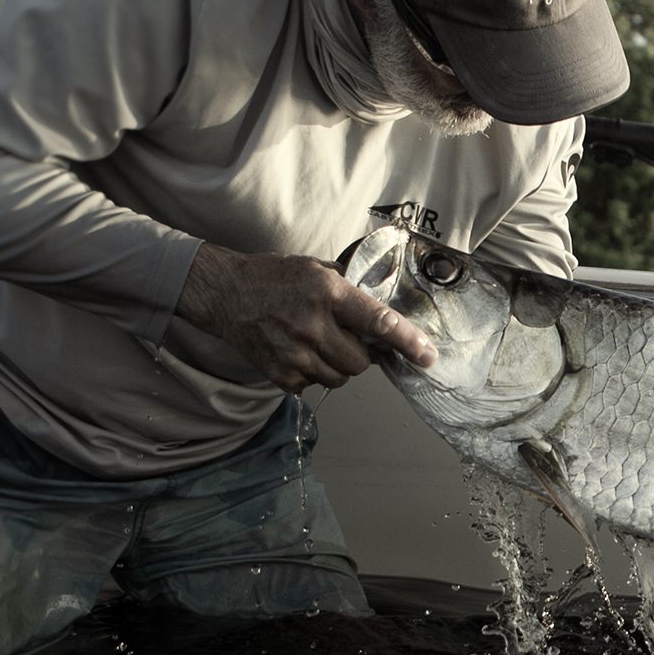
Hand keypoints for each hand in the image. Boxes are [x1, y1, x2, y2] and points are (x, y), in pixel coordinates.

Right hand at [175, 242, 436, 392]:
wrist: (225, 293)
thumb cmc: (276, 278)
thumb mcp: (316, 269)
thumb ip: (350, 290)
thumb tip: (386, 312)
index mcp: (328, 292)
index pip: (378, 322)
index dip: (408, 342)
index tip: (428, 356)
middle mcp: (312, 324)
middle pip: (361, 362)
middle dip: (361, 354)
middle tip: (346, 338)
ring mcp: (294, 352)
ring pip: (340, 377)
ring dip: (339, 366)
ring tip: (320, 343)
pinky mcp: (279, 373)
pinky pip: (313, 385)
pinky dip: (313, 373)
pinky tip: (299, 352)